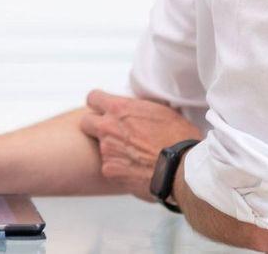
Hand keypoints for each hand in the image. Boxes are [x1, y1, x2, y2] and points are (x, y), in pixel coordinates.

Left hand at [79, 90, 200, 201]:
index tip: (104, 109)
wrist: (181, 169)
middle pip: (86, 122)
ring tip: (134, 155)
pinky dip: (119, 168)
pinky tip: (135, 169)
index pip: (93, 98)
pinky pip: (108, 166)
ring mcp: (106, 150)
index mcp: (119, 108)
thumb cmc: (178, 139)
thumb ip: (141, 108)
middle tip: (112, 132)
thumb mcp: (161, 111)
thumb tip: (139, 107)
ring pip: (100, 147)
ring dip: (112, 149)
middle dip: (95, 126)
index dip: (99, 104)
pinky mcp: (109, 170)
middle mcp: (107, 127)